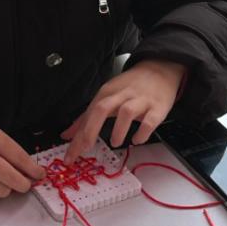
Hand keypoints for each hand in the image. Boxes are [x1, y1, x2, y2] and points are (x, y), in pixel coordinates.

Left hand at [61, 59, 186, 162]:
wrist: (159, 70)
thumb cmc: (131, 86)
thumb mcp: (106, 96)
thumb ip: (86, 117)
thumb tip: (67, 135)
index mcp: (107, 93)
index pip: (87, 114)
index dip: (77, 136)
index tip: (70, 156)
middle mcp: (122, 95)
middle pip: (102, 108)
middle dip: (91, 129)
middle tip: (86, 147)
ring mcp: (140, 101)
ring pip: (126, 112)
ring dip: (119, 130)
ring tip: (115, 143)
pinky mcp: (157, 108)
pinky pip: (149, 121)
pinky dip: (142, 132)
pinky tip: (137, 140)